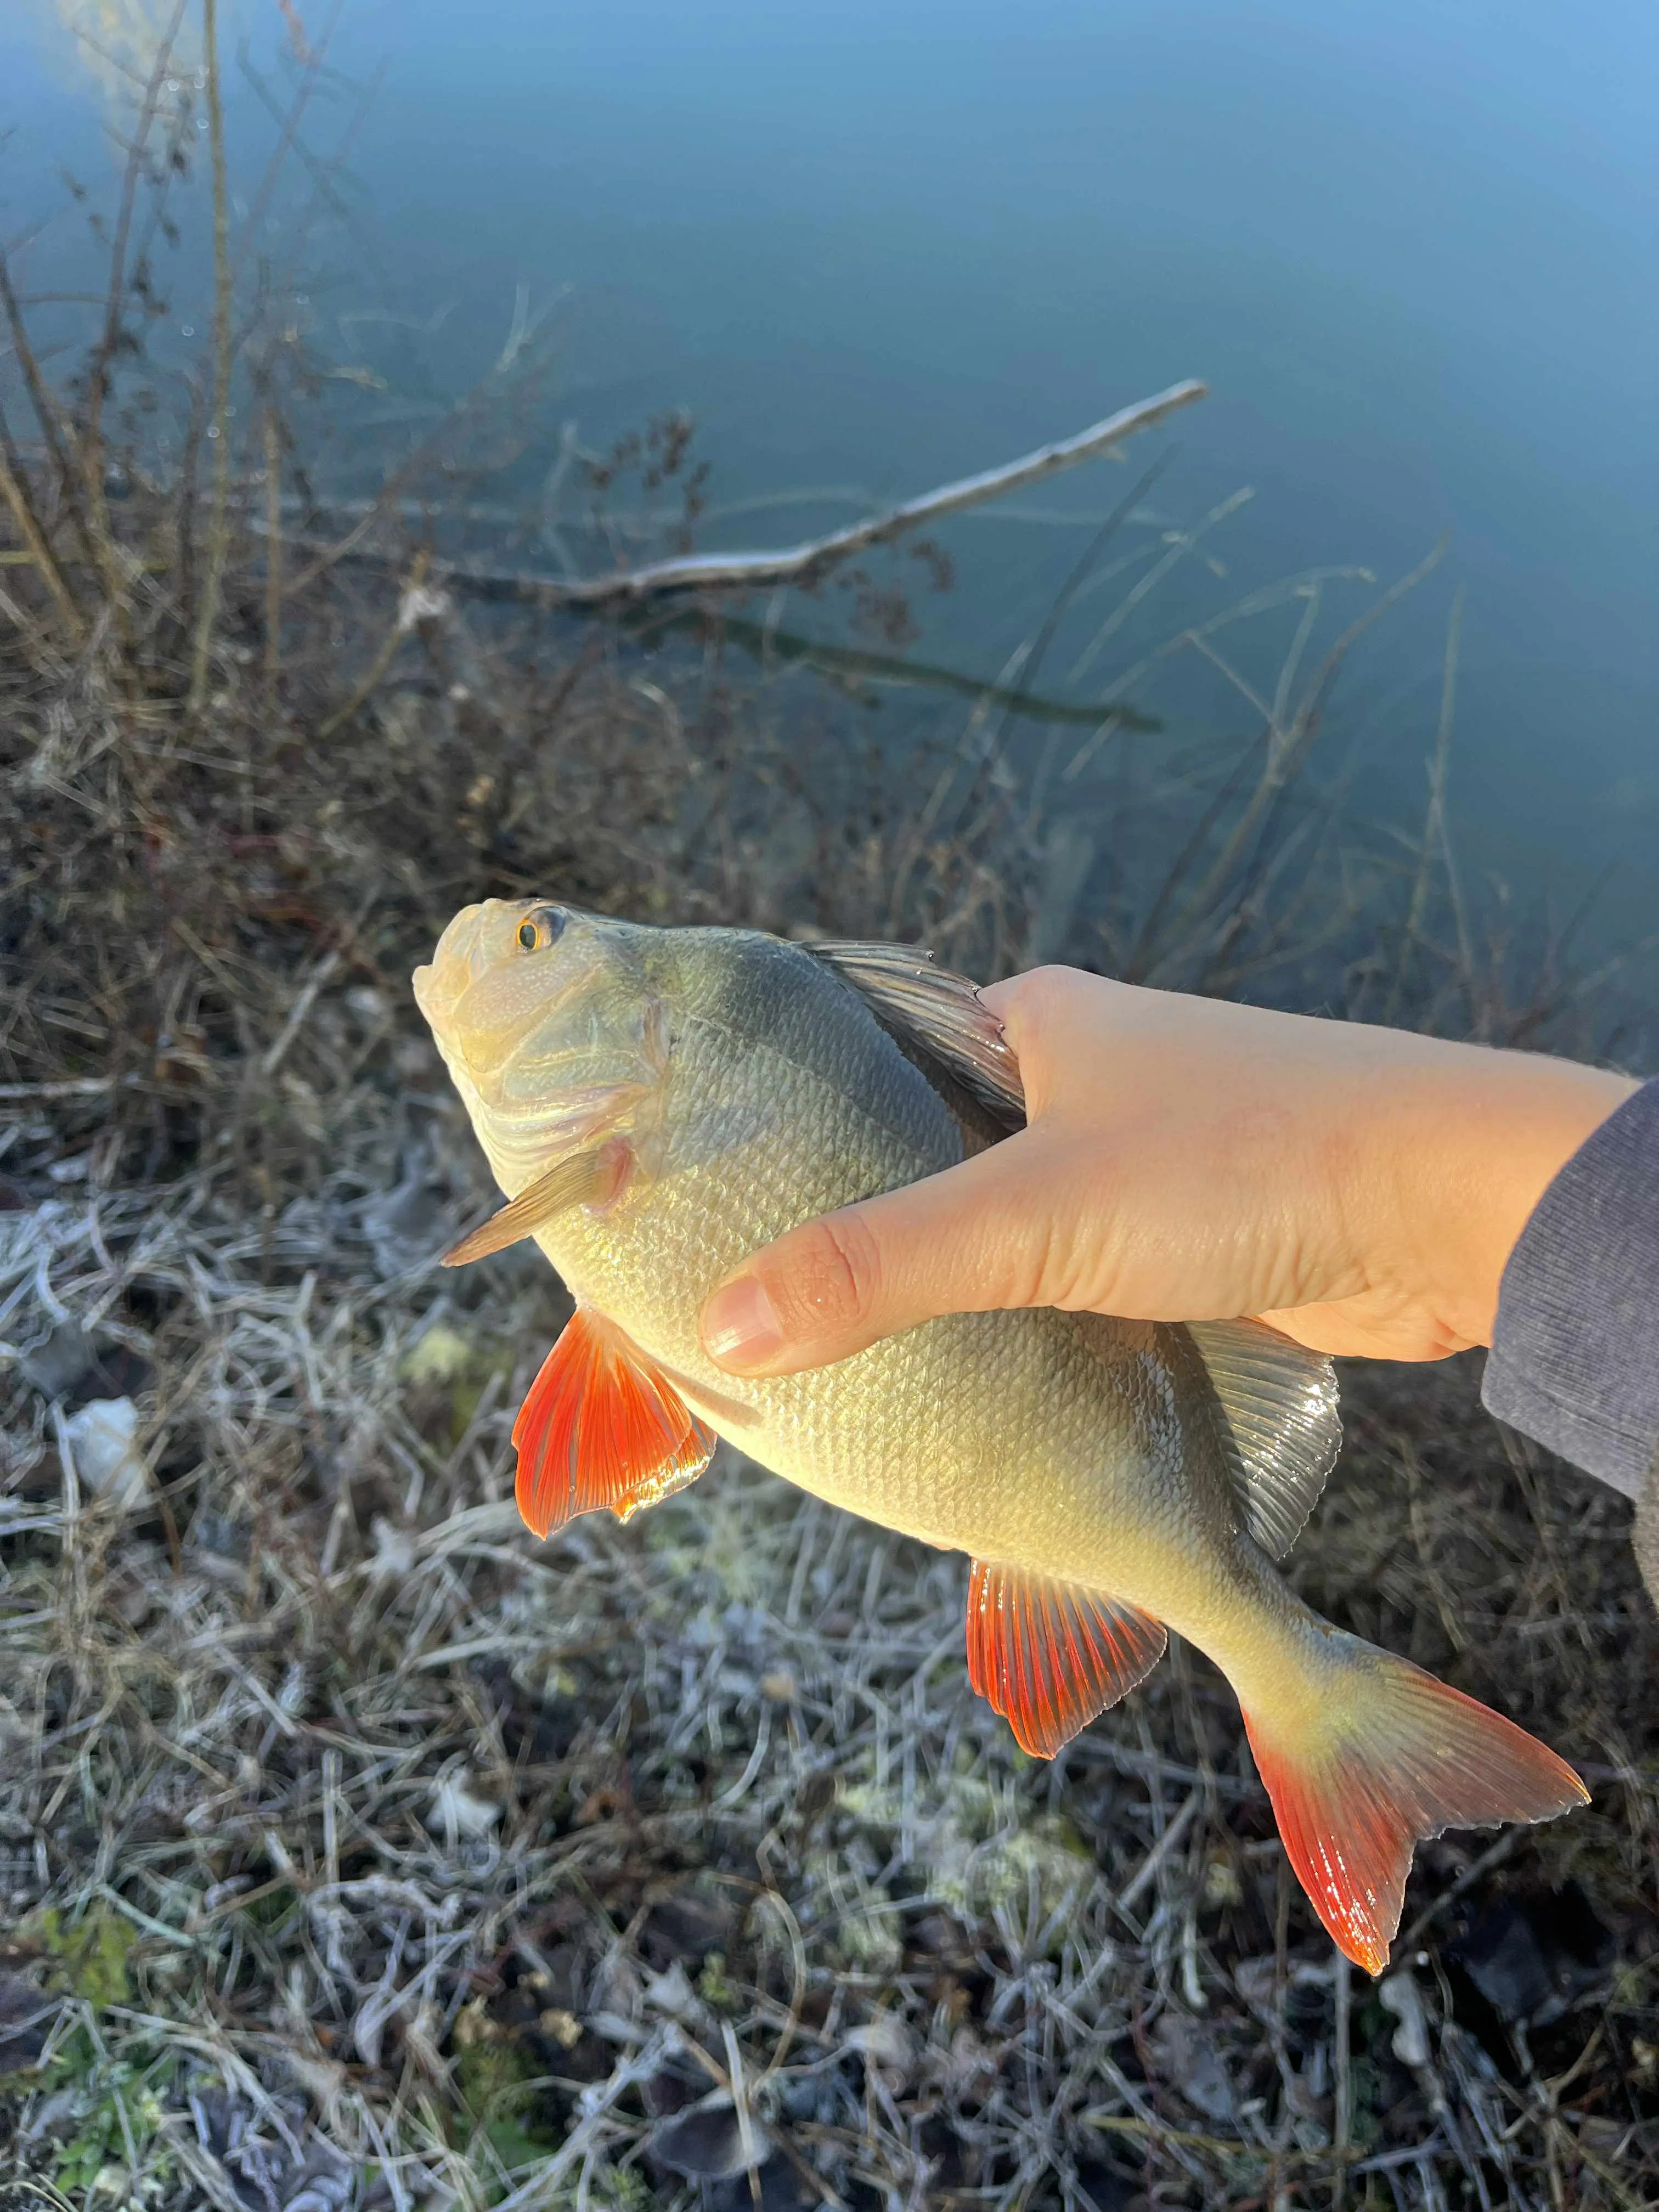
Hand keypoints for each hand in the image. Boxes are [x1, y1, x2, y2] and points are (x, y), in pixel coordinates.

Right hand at [699, 965, 1637, 1372]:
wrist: (1445, 1210)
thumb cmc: (1243, 1165)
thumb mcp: (1036, 1212)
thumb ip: (880, 1264)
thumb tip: (726, 1322)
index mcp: (1026, 1021)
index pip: (866, 1060)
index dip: (788, 1132)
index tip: (712, 1208)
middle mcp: (1072, 1076)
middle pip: (923, 1154)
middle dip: (855, 1230)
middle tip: (758, 1308)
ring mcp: (1127, 1160)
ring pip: (994, 1227)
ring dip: (939, 1287)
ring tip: (837, 1359)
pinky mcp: (1173, 1240)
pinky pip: (1059, 1283)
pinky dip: (1013, 1324)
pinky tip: (961, 1379)